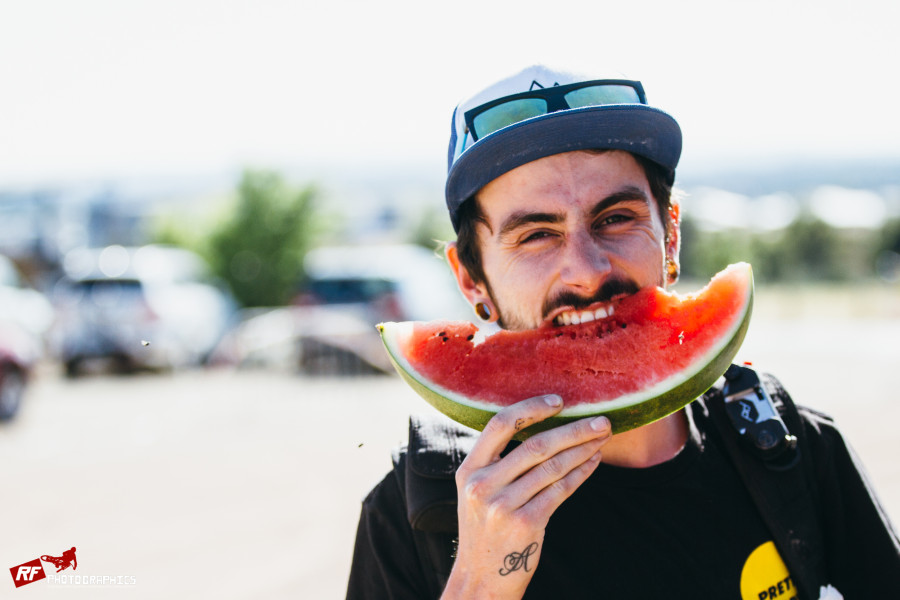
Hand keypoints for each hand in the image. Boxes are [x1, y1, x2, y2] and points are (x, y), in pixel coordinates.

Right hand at [441, 394, 611, 598]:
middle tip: (601, 420)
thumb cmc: (485, 532)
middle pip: (535, 445)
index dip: (531, 408)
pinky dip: (580, 474)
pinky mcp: (526, 524)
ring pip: (552, 467)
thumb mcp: (477, 494)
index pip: (499, 425)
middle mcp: (483, 485)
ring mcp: (503, 506)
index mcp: (469, 470)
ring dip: (582, 450)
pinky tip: (593, 463)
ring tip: (602, 439)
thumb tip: (540, 429)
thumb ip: (496, 464)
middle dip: (573, 430)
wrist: (481, 581)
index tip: (559, 401)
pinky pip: (560, 491)